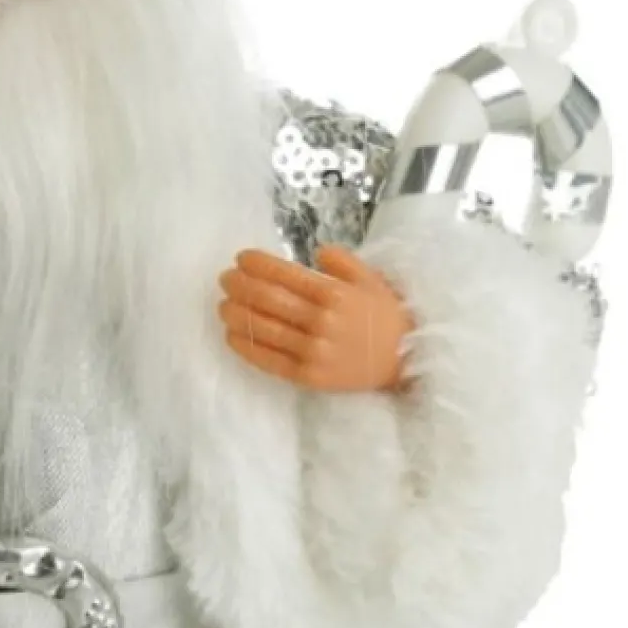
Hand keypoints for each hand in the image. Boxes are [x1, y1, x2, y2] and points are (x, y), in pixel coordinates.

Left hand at [217, 246, 413, 391]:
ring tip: (223, 305)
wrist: (404, 359)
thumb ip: (343, 261)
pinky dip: (246, 346)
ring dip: (236, 314)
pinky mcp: (308, 376)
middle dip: (240, 285)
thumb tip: (315, 250)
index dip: (257, 264)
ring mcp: (313, 351)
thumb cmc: (384, 316)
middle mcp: (321, 321)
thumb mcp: (371, 279)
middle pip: (267, 299)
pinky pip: (269, 360)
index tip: (240, 258)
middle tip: (225, 279)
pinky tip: (232, 335)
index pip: (285, 274)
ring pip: (263, 329)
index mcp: (334, 294)